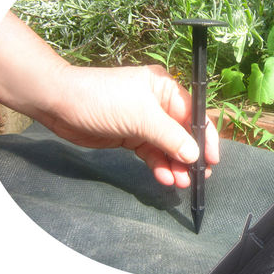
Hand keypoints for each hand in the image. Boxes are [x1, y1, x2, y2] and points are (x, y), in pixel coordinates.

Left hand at [42, 64, 218, 186]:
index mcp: (166, 90)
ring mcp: (146, 122)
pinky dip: (159, 166)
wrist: (60, 104)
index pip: (194, 115)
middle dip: (190, 156)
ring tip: (180, 182)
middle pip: (183, 134)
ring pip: (168, 147)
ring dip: (175, 165)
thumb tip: (194, 155)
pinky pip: (152, 154)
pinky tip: (164, 177)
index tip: (213, 160)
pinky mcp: (133, 137)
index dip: (205, 138)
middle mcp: (159, 105)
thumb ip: (170, 138)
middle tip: (199, 177)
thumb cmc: (103, 100)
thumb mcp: (141, 117)